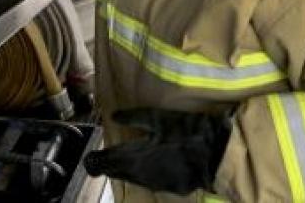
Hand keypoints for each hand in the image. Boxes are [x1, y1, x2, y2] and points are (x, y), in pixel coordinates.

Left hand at [83, 107, 231, 194]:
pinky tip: (146, 168)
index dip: (95, 162)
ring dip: (125, 171)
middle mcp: (140, 174)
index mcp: (134, 157)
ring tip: (121, 163)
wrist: (216, 152)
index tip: (89, 159)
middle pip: (117, 173)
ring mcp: (155, 184)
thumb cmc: (186, 130)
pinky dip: (142, 175)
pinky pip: (148, 183)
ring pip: (132, 180)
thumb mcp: (158, 117)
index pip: (106, 163)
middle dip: (109, 166)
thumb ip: (133, 117)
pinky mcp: (170, 188)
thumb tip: (113, 116)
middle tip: (101, 161)